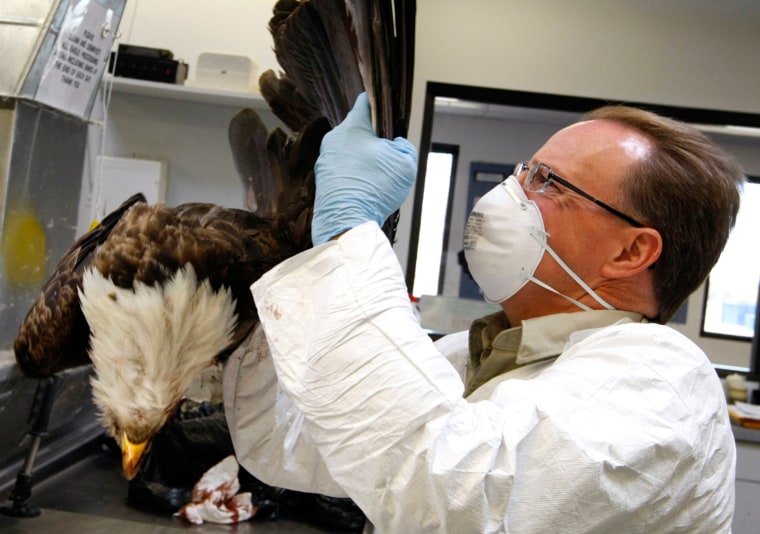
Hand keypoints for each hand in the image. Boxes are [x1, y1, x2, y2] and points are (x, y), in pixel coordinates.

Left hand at [311, 93, 417, 244]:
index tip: (388, 113)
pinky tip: (366, 190)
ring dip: (365, 160)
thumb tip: (397, 145)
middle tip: (389, 156)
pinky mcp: (322, 180)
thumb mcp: (406, 163)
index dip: (380, 105)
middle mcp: (334, 139)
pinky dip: (355, 176)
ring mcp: (325, 160)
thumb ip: (405, 146)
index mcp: (352, 126)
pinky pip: (342, 170)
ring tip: (378, 178)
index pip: (366, 102)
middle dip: (375, 140)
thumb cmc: (375, 188)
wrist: (347, 222)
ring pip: (350, 152)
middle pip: (358, 130)